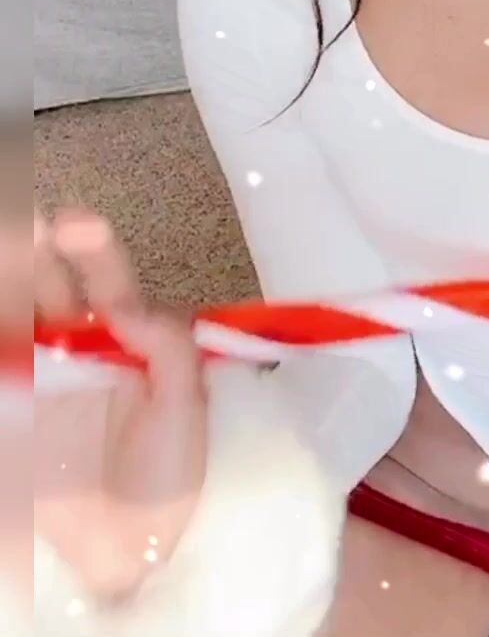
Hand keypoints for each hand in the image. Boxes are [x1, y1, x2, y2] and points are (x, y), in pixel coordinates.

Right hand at [34, 210, 207, 599]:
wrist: (134, 549)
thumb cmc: (169, 475)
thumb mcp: (187, 402)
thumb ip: (168, 344)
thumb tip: (128, 306)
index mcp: (125, 340)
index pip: (105, 280)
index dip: (90, 248)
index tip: (76, 223)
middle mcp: (76, 349)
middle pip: (45, 285)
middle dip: (31, 250)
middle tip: (23, 227)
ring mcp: (37, 379)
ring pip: (17, 316)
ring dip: (11, 281)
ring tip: (10, 246)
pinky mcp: (15, 409)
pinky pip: (7, 365)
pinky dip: (7, 342)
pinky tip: (9, 332)